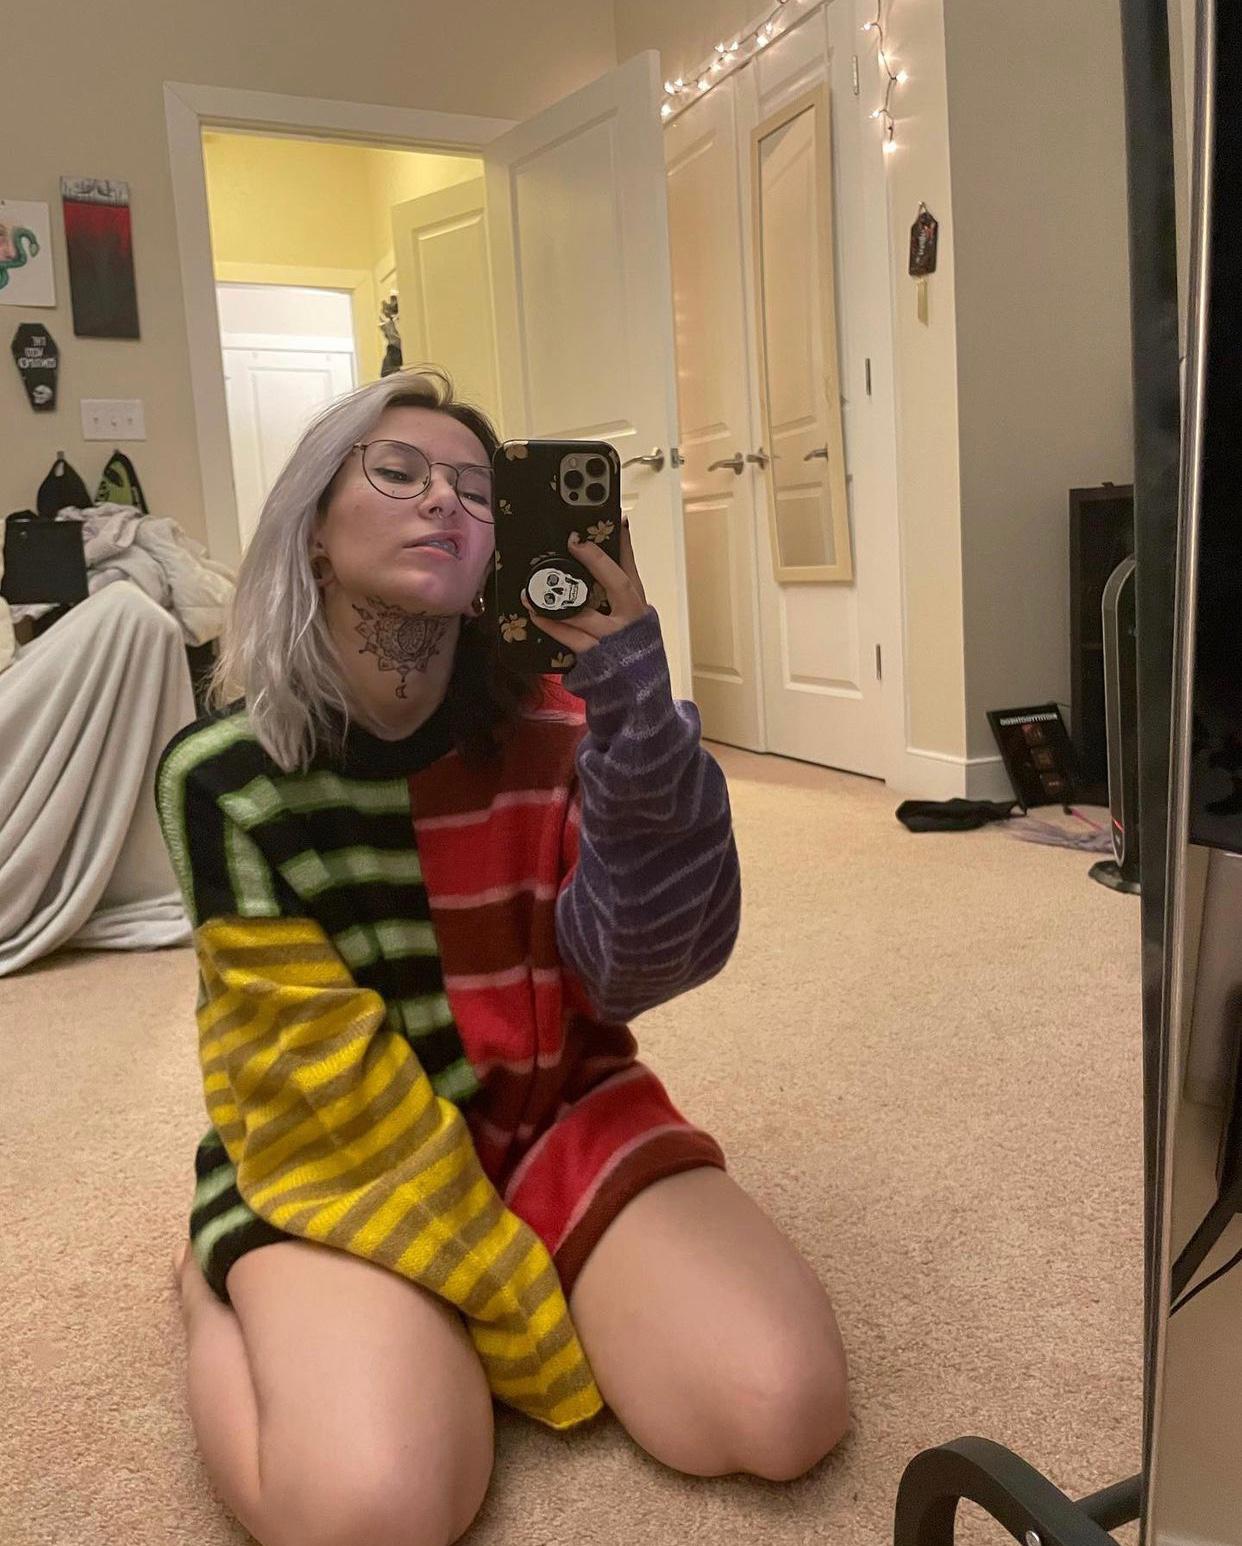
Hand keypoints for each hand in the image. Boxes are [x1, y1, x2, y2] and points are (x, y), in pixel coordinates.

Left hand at [522, 521, 648, 656]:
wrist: (641, 697)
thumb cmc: (633, 655)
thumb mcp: (633, 625)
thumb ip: (619, 602)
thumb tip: (593, 571)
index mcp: (640, 608)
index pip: (632, 570)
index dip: (625, 545)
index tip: (617, 519)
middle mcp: (630, 621)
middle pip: (617, 584)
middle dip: (596, 561)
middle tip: (574, 542)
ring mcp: (614, 640)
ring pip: (586, 614)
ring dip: (558, 600)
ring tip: (534, 587)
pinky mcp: (597, 658)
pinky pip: (570, 638)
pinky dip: (551, 625)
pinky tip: (535, 615)